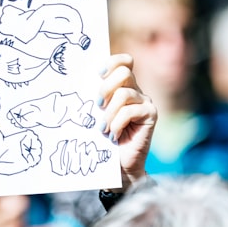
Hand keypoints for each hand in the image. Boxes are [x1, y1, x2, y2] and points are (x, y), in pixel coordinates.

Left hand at [98, 53, 156, 187]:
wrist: (119, 165)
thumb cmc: (104, 138)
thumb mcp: (96, 114)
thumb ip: (95, 97)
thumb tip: (76, 82)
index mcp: (123, 86)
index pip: (125, 61)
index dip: (112, 62)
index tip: (98, 74)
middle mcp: (136, 91)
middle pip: (124, 72)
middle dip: (106, 87)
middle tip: (98, 105)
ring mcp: (145, 102)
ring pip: (124, 94)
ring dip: (109, 113)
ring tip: (103, 128)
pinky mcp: (151, 115)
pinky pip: (130, 111)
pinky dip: (117, 124)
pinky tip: (113, 135)